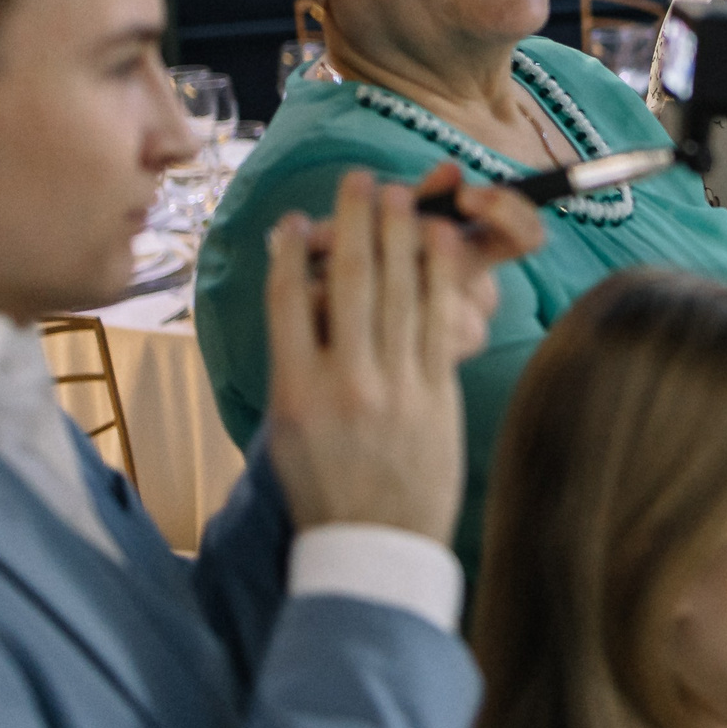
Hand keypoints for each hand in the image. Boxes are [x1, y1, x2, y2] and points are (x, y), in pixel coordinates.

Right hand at [263, 170, 506, 540]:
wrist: (375, 546)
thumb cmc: (324, 488)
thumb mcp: (287, 430)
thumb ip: (294, 367)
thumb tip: (304, 306)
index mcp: (294, 392)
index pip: (286, 303)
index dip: (288, 255)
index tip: (291, 222)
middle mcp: (343, 383)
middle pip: (347, 283)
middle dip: (354, 223)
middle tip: (359, 181)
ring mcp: (394, 386)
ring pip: (397, 292)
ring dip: (400, 235)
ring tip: (400, 195)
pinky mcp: (435, 392)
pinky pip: (437, 320)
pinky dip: (438, 275)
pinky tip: (439, 242)